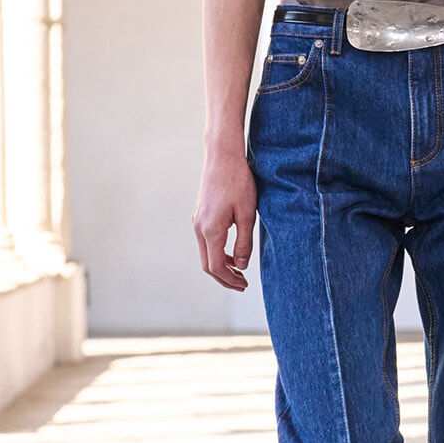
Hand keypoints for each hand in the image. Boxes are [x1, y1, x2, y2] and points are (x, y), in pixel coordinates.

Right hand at [193, 144, 255, 290]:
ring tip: (238, 271)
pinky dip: (217, 252)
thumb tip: (241, 267)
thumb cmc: (238, 182)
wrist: (222, 156)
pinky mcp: (199, 215)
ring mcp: (197, 221)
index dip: (229, 280)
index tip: (244, 285)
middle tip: (242, 284)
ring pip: (205, 253)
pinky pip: (206, 241)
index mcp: (211, 230)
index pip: (217, 267)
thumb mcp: (247, 214)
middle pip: (207, 264)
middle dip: (224, 278)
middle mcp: (199, 228)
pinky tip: (232, 252)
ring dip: (220, 265)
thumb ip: (244, 243)